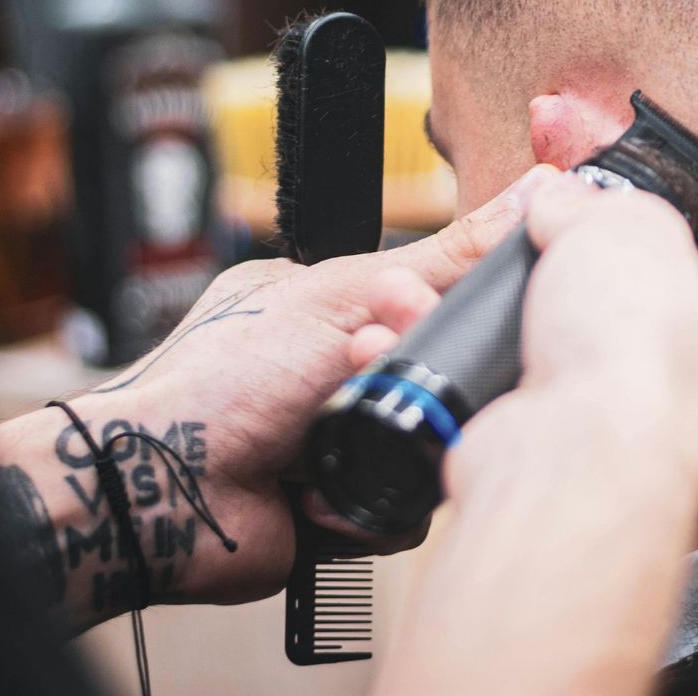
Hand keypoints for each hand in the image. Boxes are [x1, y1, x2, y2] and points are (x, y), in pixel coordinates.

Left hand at [0, 165, 551, 630]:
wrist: (160, 489)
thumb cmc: (222, 379)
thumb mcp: (348, 294)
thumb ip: (449, 253)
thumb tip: (537, 189)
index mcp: (336, 308)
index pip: (432, 299)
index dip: (437, 308)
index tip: (417, 309)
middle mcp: (342, 374)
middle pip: (440, 374)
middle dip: (407, 378)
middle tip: (358, 368)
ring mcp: (346, 441)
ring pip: (433, 443)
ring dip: (388, 443)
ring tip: (329, 434)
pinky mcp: (352, 508)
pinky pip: (410, 508)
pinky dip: (371, 504)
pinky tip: (321, 490)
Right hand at [370, 176, 697, 695]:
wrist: (572, 455)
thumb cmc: (639, 351)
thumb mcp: (631, 222)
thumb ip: (601, 206)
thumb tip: (563, 205)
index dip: (665, 263)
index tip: (622, 249)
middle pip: (652, 339)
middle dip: (599, 310)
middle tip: (568, 286)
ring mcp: (662, 467)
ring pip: (598, 387)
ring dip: (553, 353)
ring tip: (533, 327)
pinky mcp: (590, 493)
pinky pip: (552, 427)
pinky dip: (523, 399)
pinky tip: (512, 376)